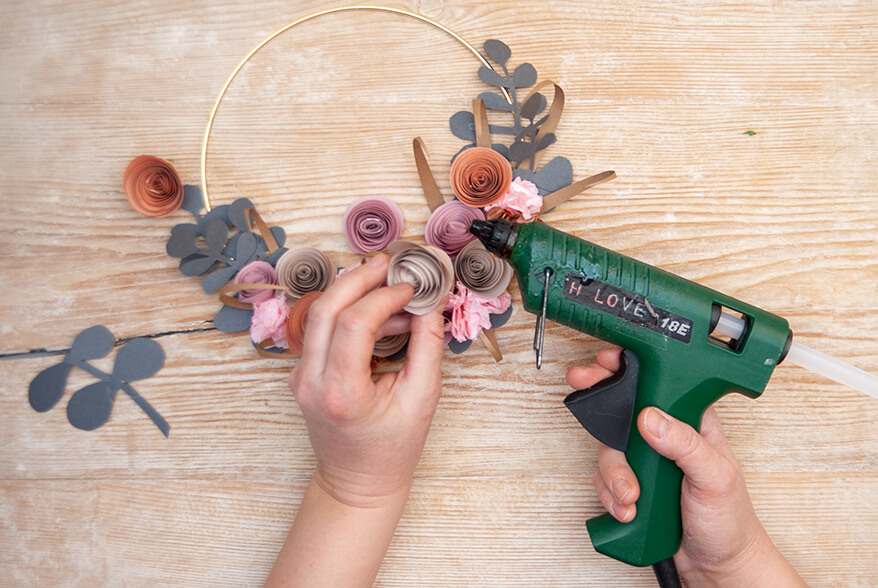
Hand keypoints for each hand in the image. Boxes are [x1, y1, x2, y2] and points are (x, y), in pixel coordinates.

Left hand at [267, 253, 445, 587]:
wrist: (357, 483)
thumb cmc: (392, 449)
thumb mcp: (422, 399)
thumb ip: (428, 347)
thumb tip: (429, 304)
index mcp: (342, 392)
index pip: (355, 322)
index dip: (384, 296)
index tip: (412, 289)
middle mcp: (311, 381)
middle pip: (325, 308)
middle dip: (359, 279)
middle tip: (390, 265)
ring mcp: (300, 377)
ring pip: (317, 314)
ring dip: (352, 293)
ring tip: (389, 287)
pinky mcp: (302, 373)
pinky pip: (320, 330)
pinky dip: (347, 312)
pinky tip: (377, 313)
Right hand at [568, 348, 805, 586]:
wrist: (717, 567)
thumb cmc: (730, 520)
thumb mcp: (716, 477)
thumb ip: (685, 444)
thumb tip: (650, 418)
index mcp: (692, 422)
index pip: (658, 384)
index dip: (630, 370)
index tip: (606, 362)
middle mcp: (665, 436)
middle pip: (622, 412)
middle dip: (601, 412)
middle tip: (583, 392)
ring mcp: (645, 461)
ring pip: (609, 450)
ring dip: (613, 474)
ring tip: (631, 497)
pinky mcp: (632, 485)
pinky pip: (605, 480)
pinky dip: (610, 495)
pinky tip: (627, 510)